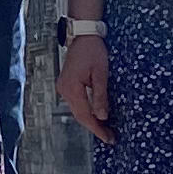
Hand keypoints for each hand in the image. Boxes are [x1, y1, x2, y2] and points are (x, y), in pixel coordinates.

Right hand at [57, 31, 113, 145]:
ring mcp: (63, 87)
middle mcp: (64, 90)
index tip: (108, 138)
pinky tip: (96, 115)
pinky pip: (76, 103)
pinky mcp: (66, 85)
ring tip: (105, 129)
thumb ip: (100, 96)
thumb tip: (102, 116)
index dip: (97, 128)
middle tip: (109, 137)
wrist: (83, 35)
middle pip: (79, 115)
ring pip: (77, 110)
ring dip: (90, 120)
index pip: (85, 115)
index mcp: (71, 88)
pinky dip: (86, 111)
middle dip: (94, 127)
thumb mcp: (101, 74)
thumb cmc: (93, 51)